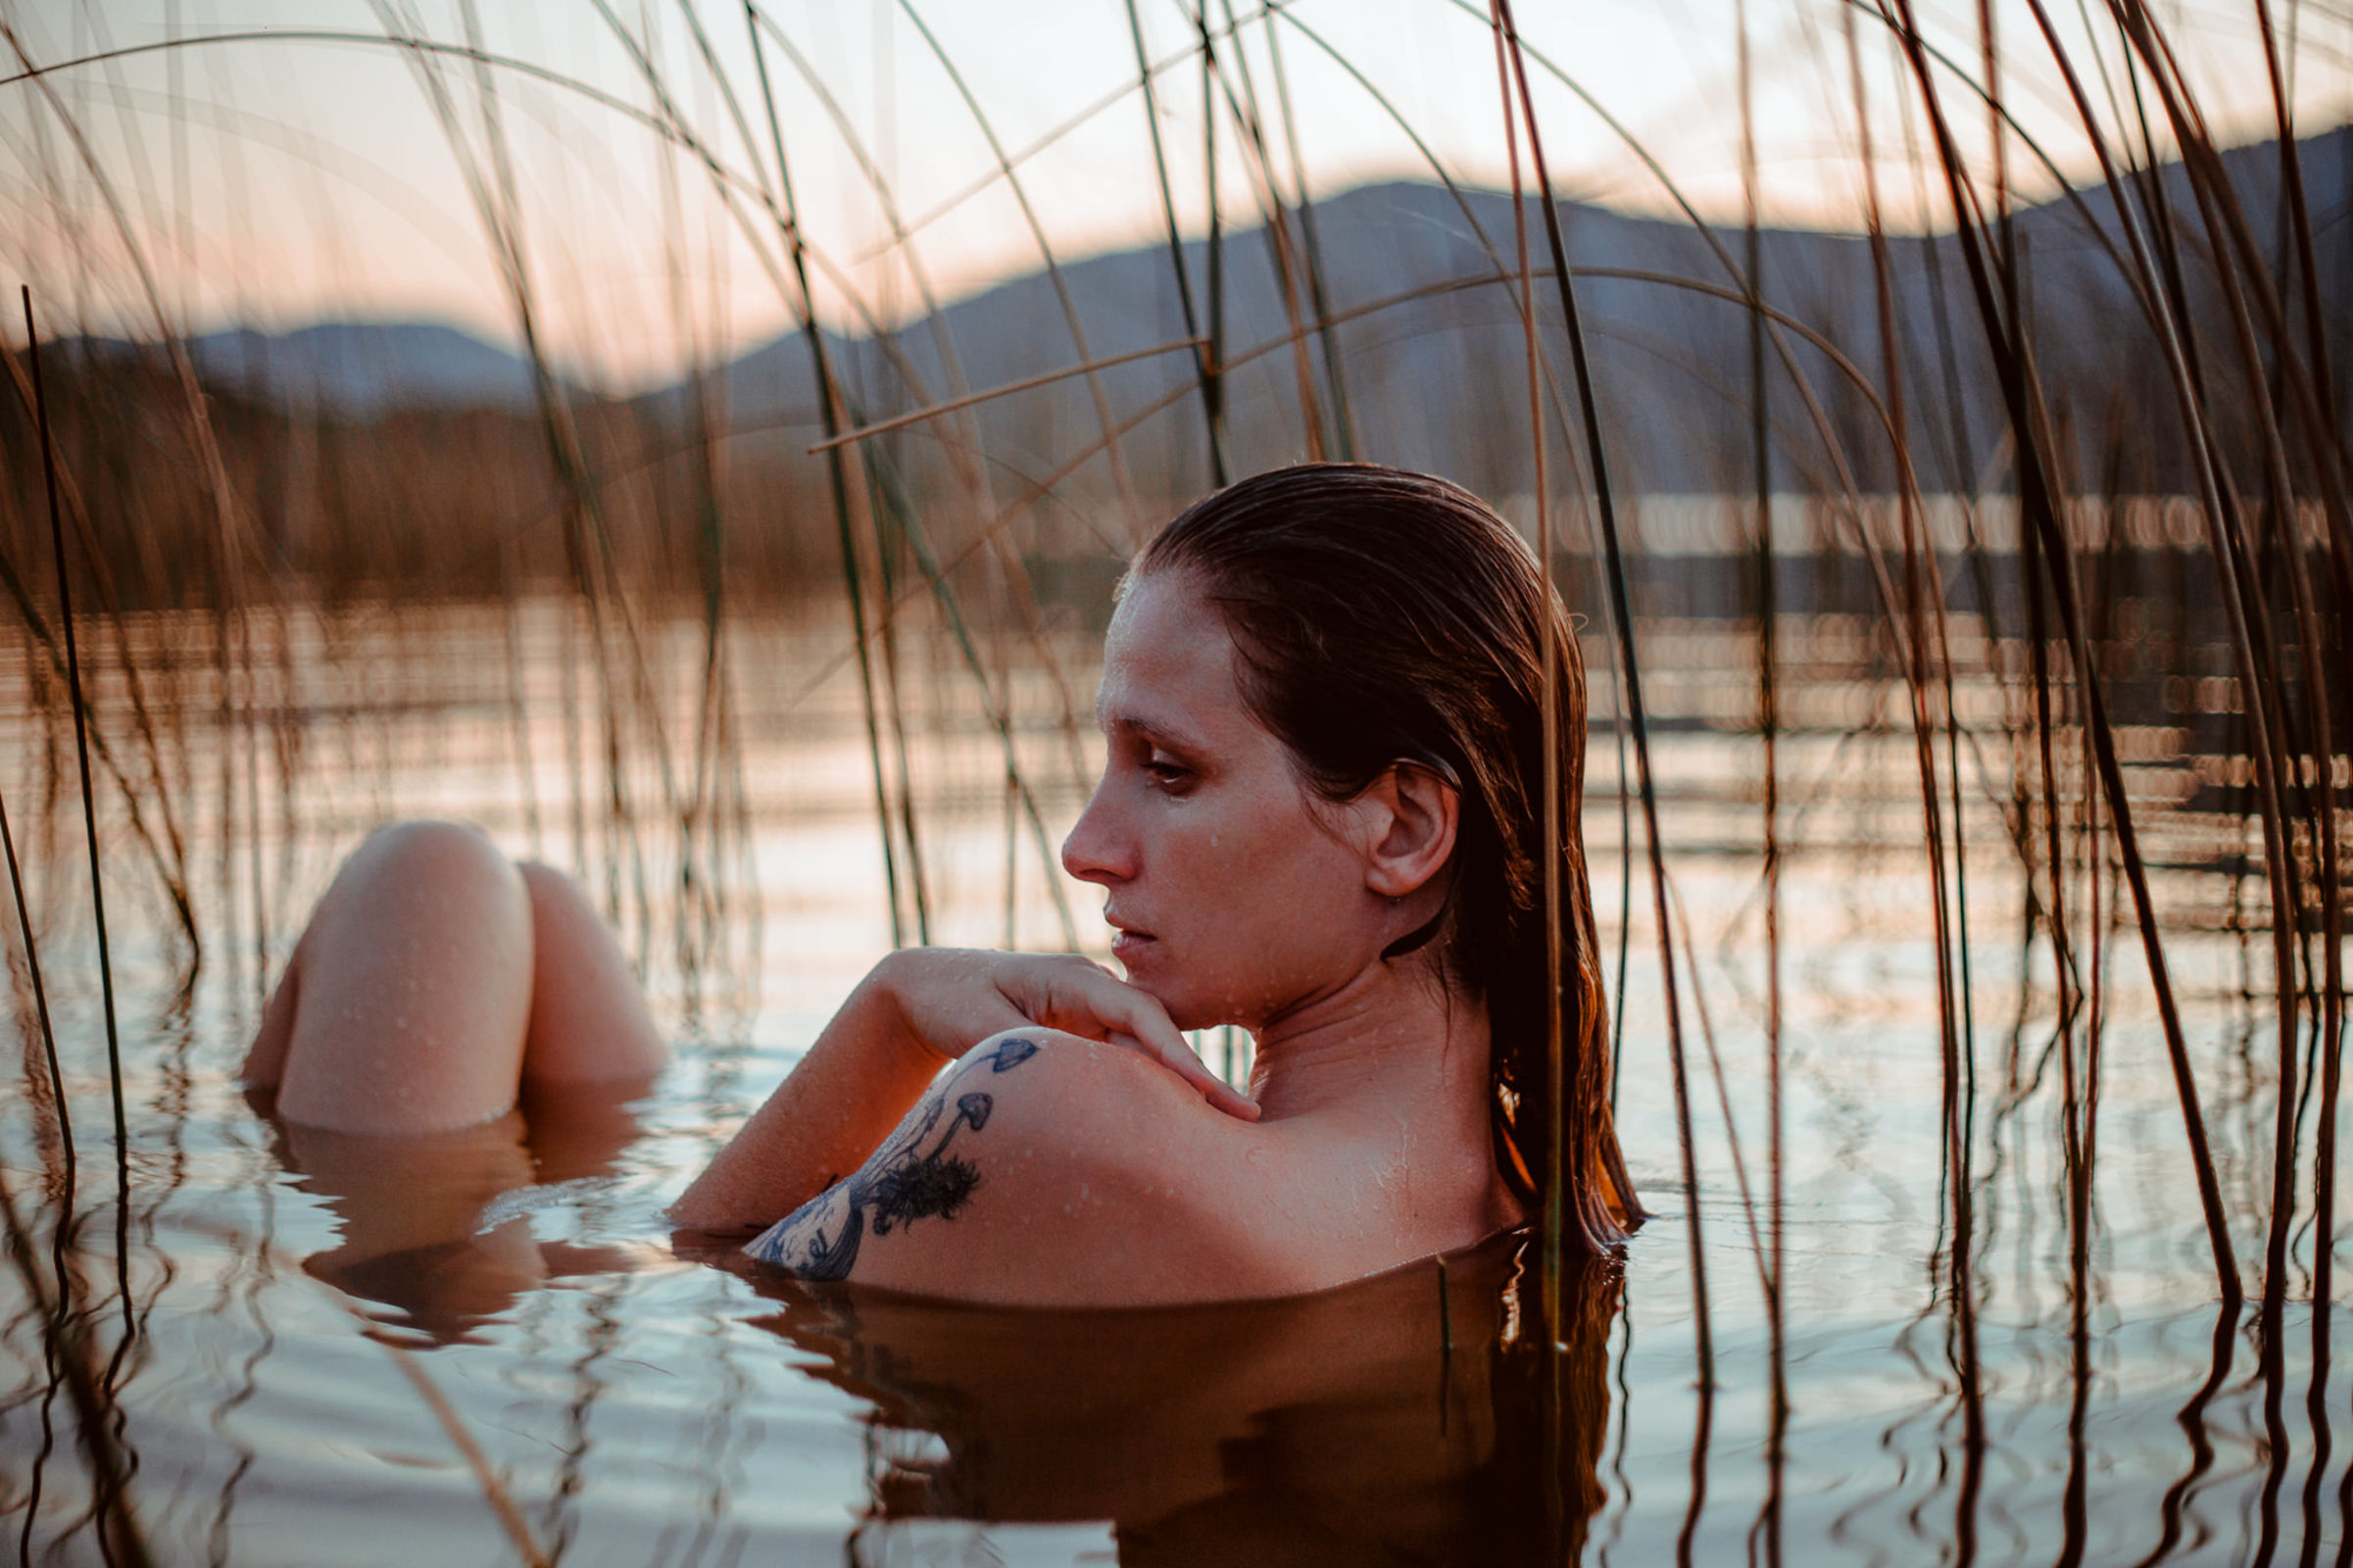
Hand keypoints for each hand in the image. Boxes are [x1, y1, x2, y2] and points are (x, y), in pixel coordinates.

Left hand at [872, 948, 1259, 1119]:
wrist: (931, 988)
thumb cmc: (952, 1001)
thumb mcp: (981, 1028)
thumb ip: (1028, 1054)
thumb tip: (1074, 1088)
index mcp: (1074, 979)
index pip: (1139, 1012)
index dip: (1173, 1051)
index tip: (1206, 1087)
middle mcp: (1095, 993)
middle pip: (1156, 1036)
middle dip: (1197, 1076)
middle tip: (1244, 1118)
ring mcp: (1095, 1016)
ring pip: (1146, 1055)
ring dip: (1179, 1090)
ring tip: (1227, 1130)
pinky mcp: (1089, 1039)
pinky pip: (1127, 1066)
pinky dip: (1150, 1094)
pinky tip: (1179, 1127)